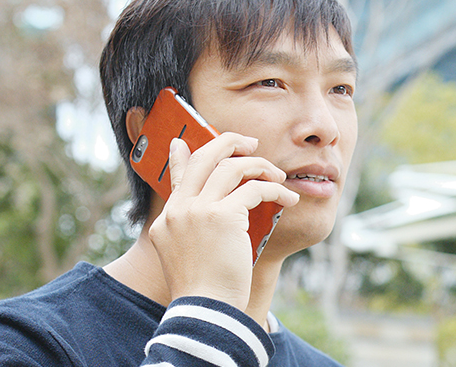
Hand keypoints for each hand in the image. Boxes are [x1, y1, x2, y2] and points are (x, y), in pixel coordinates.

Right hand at [148, 132, 299, 310]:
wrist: (205, 313)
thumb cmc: (203, 291)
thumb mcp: (187, 256)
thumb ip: (192, 230)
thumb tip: (211, 213)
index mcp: (167, 219)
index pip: (177, 176)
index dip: (182, 156)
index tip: (182, 143)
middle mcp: (179, 209)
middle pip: (204, 158)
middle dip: (230, 142)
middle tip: (250, 143)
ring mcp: (197, 210)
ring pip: (232, 167)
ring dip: (260, 166)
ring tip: (278, 175)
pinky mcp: (222, 217)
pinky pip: (254, 190)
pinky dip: (275, 190)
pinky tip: (288, 199)